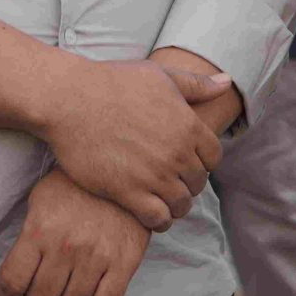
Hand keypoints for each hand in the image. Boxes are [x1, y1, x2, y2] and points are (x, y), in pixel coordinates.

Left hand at [0, 168, 150, 295]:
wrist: (122, 167)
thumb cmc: (76, 185)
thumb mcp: (41, 199)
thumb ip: (28, 236)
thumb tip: (17, 273)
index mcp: (40, 229)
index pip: (12, 281)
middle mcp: (66, 246)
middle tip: (44, 284)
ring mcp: (96, 256)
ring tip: (70, 284)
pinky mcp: (124, 262)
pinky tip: (93, 293)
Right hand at [39, 59, 226, 230]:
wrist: (70, 100)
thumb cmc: (112, 82)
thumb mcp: (158, 75)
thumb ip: (195, 84)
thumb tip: (226, 82)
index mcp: (187, 124)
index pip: (214, 157)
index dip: (202, 161)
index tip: (186, 162)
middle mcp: (176, 152)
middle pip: (198, 182)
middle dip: (188, 183)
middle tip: (171, 181)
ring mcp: (153, 175)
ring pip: (181, 205)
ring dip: (175, 205)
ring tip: (161, 200)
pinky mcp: (129, 192)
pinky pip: (158, 219)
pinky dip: (159, 220)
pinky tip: (148, 212)